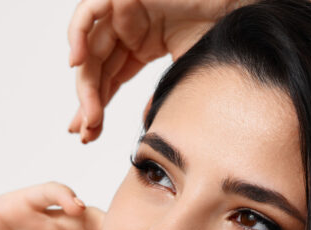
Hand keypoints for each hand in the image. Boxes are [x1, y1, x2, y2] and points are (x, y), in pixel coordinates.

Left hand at [67, 0, 234, 142]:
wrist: (233, 3)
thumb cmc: (216, 30)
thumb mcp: (182, 73)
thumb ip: (160, 96)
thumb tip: (145, 124)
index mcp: (138, 45)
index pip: (108, 79)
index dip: (96, 107)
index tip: (89, 134)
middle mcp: (126, 27)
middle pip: (95, 69)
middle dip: (88, 103)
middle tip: (87, 132)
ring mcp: (121, 10)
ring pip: (88, 48)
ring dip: (84, 84)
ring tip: (88, 114)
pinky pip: (88, 12)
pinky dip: (77, 36)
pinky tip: (76, 63)